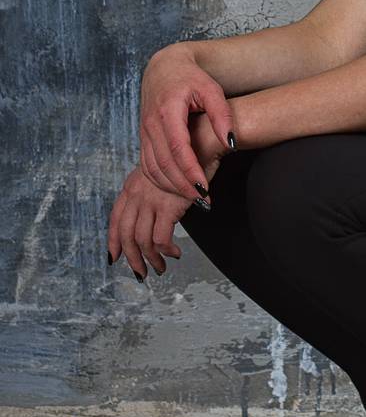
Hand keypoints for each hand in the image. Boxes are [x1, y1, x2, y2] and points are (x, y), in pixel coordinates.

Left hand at [107, 163, 198, 279]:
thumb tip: (153, 213)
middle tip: (141, 273)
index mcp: (132, 185)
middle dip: (132, 258)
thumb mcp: (160, 173)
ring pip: (141, 241)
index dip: (112, 240)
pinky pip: (161, 239)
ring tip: (161, 267)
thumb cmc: (186, 158)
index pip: (115, 218)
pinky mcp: (169, 206)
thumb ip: (151, 190)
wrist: (201, 143)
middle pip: (126, 234)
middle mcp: (137, 193)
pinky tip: (175, 253)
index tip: (114, 257)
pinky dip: (166, 251)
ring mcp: (152, 200)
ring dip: (151, 260)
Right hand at [139, 45, 234, 202]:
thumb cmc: (191, 78)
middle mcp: (151, 124)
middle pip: (163, 163)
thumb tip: (231, 142)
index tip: (204, 188)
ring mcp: (144, 132)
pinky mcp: (143, 138)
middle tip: (202, 200)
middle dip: (182, 186)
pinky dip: (161, 181)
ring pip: (152, 168)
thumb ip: (222, 115)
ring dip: (171, 186)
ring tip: (193, 198)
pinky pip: (147, 166)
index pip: (177, 148)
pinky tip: (179, 187)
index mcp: (168, 110)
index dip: (190, 171)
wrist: (164, 68)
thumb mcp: (212, 90)